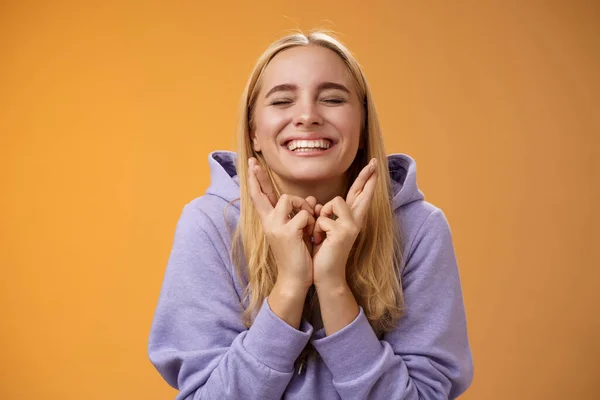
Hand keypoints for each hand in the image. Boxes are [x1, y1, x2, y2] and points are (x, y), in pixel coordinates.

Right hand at [248, 157, 315, 291]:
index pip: (260, 198)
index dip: (255, 181)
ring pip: (289, 198)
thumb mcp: (299, 230)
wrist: (295, 278)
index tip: (251, 165)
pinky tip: (312, 234)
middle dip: (258, 177)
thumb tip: (311, 198)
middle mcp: (268, 222)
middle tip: (253, 162)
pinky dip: (312, 222)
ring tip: (308, 222)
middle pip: (261, 194)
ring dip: (304, 206)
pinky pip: (303, 214)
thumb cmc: (298, 254)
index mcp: (270, 222)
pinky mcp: (286, 233)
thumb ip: (302, 213)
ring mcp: (275, 227)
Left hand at [312, 159, 377, 287]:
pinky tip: (320, 242)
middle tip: (374, 162)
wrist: (325, 274)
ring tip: (320, 233)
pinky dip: (316, 229)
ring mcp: (351, 226)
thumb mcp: (322, 229)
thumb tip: (315, 202)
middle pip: (362, 193)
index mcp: (350, 219)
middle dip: (367, 177)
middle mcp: (355, 221)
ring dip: (321, 216)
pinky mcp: (344, 232)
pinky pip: (323, 218)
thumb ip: (322, 214)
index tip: (373, 165)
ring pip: (335, 202)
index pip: (358, 195)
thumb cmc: (322, 251)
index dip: (366, 180)